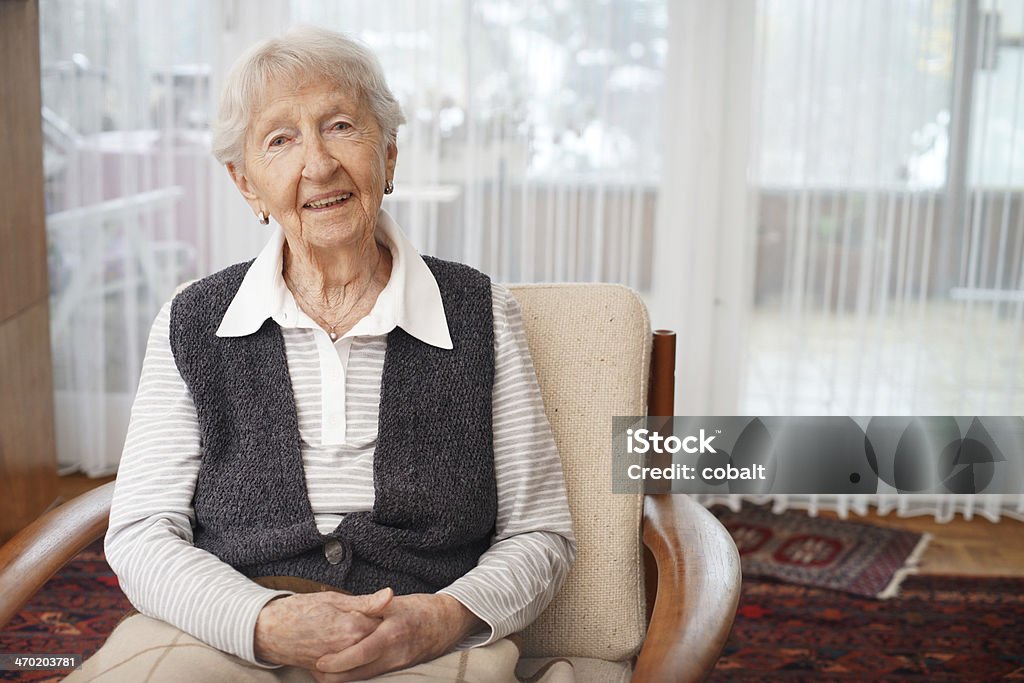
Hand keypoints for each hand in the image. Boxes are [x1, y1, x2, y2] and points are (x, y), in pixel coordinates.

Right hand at [254, 588, 392, 668]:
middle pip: (376, 643)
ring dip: (363, 647)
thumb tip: (390, 594)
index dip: (381, 616)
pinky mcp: (328, 674)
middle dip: (375, 633)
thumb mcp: (334, 599)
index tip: (375, 611)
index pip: (384, 625)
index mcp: (354, 628)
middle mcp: (349, 650)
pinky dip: (351, 661)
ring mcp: (339, 664)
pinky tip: (344, 649)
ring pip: (364, 658)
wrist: (270, 631)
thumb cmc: (301, 610)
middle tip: (363, 621)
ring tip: (350, 634)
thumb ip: (366, 601)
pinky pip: (349, 670)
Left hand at [310, 593, 483, 681]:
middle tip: (315, 672)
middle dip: (335, 677)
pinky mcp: (401, 669)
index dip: (338, 661)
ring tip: (325, 672)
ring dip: (345, 677)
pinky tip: (347, 670)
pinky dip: (359, 674)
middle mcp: (395, 654)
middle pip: (359, 674)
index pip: (360, 653)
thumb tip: (346, 609)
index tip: (319, 662)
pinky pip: (375, 675)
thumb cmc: (422, 609)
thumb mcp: (396, 602)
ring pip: (366, 678)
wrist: (450, 622)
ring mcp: (399, 664)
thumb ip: (372, 605)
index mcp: (392, 633)